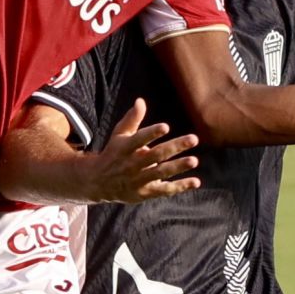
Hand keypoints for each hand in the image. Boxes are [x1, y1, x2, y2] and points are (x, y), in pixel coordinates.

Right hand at [82, 99, 200, 202]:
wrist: (99, 183)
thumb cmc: (114, 153)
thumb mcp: (119, 135)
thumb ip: (132, 119)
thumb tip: (141, 100)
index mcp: (125, 148)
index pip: (138, 139)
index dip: (151, 133)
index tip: (165, 127)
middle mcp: (131, 164)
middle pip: (155, 155)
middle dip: (174, 147)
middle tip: (194, 138)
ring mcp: (138, 180)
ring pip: (160, 173)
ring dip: (178, 167)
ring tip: (194, 160)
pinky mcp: (145, 193)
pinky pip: (164, 190)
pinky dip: (180, 187)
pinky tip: (195, 182)